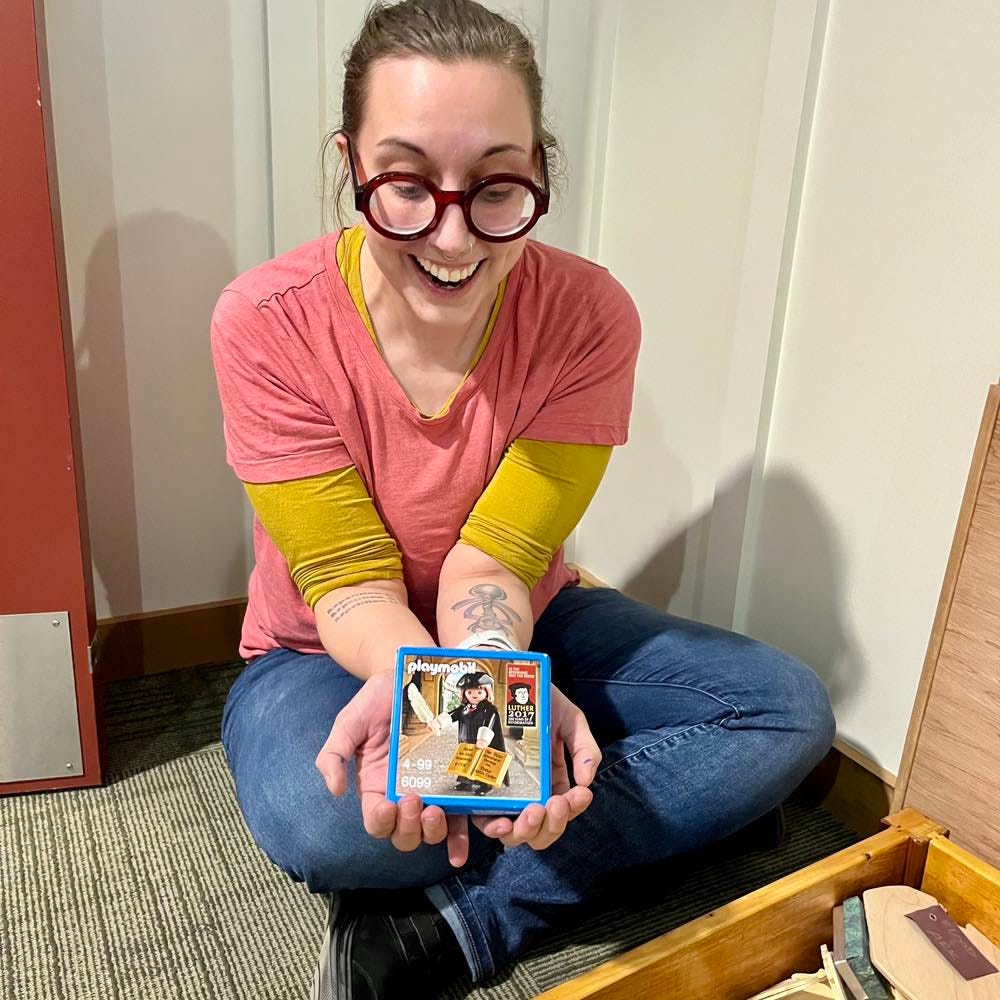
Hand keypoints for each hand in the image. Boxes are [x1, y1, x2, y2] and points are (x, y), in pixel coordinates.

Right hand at [315, 671, 458, 862]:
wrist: (408, 676)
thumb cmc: (376, 700)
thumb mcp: (348, 722)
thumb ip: (333, 754)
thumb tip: (336, 790)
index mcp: (375, 787)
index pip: (376, 819)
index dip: (381, 821)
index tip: (389, 804)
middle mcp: (402, 795)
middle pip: (403, 834)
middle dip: (408, 828)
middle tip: (415, 801)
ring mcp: (430, 791)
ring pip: (430, 831)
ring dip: (433, 831)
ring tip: (436, 810)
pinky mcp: (453, 782)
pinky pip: (460, 817)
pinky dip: (460, 838)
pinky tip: (461, 849)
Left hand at [474, 683, 599, 850]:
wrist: (509, 680)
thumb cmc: (541, 701)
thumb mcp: (571, 720)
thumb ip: (584, 747)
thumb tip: (586, 782)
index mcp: (553, 781)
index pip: (564, 810)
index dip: (573, 809)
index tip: (578, 795)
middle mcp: (529, 792)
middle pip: (540, 831)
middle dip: (550, 826)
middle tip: (552, 805)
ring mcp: (504, 792)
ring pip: (514, 832)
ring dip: (524, 831)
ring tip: (530, 813)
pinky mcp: (479, 787)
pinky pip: (481, 817)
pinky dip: (491, 827)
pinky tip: (499, 821)